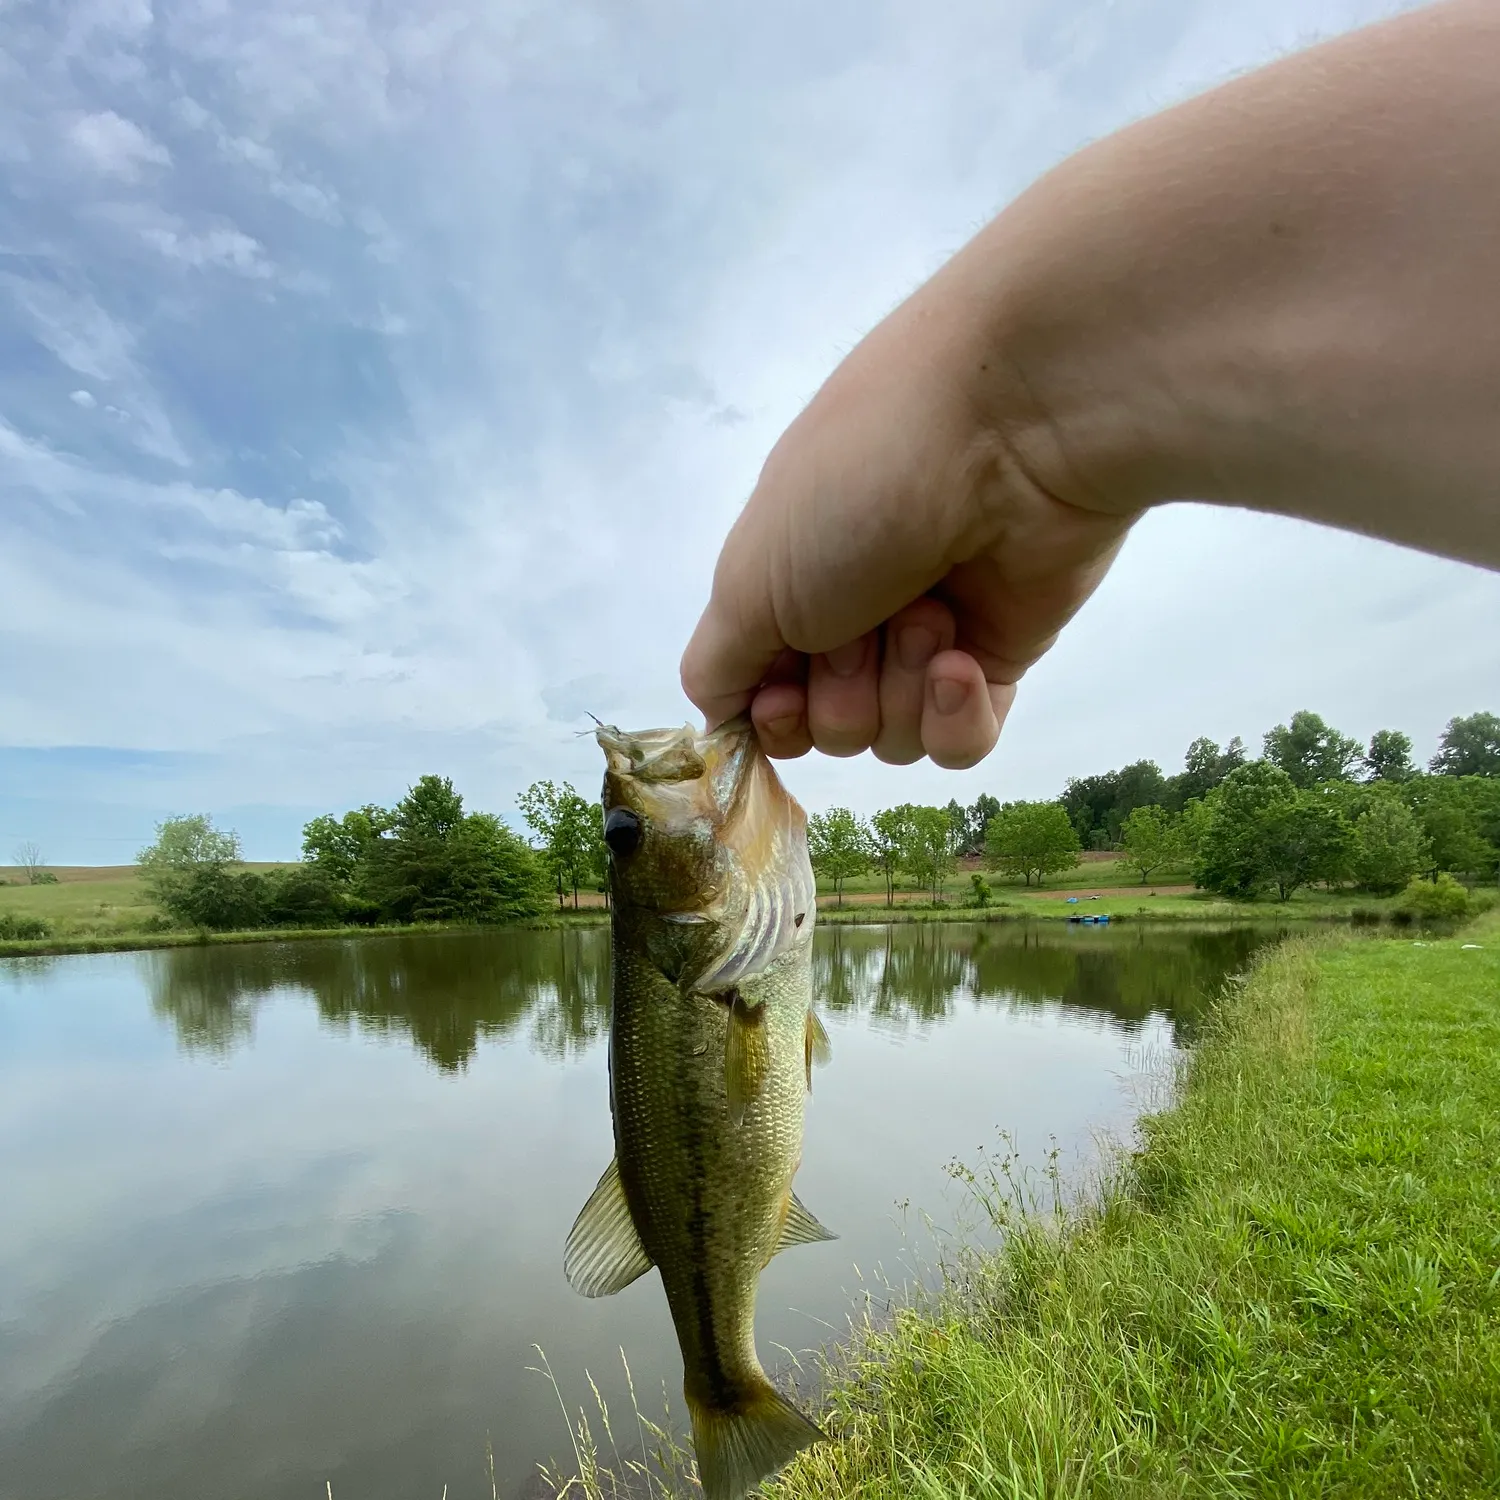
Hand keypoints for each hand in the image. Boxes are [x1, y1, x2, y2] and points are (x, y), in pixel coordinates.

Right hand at [680, 272, 1134, 767]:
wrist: (1010, 429)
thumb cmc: (857, 487)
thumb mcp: (746, 579)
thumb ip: (719, 666)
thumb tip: (723, 721)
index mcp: (782, 583)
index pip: (761, 699)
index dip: (770, 718)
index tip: (781, 693)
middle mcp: (850, 613)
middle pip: (827, 729)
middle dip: (840, 693)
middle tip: (863, 622)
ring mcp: (928, 636)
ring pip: (893, 740)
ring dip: (900, 688)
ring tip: (928, 612)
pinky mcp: (1000, 654)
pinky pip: (961, 743)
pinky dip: (955, 718)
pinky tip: (961, 664)